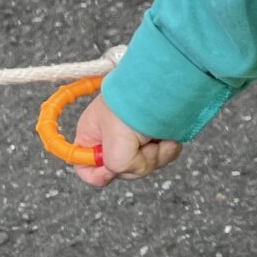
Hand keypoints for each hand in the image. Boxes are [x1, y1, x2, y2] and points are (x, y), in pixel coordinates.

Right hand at [68, 92, 183, 189]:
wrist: (166, 81)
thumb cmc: (135, 103)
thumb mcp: (117, 141)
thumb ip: (117, 164)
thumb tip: (130, 169)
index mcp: (93, 136)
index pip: (86, 167)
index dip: (97, 175)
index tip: (110, 172)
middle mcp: (112, 139)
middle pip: (122, 171)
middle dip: (139, 163)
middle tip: (146, 145)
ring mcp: (135, 139)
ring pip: (145, 166)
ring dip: (157, 155)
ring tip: (161, 138)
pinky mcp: (156, 137)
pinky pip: (162, 156)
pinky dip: (168, 150)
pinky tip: (170, 138)